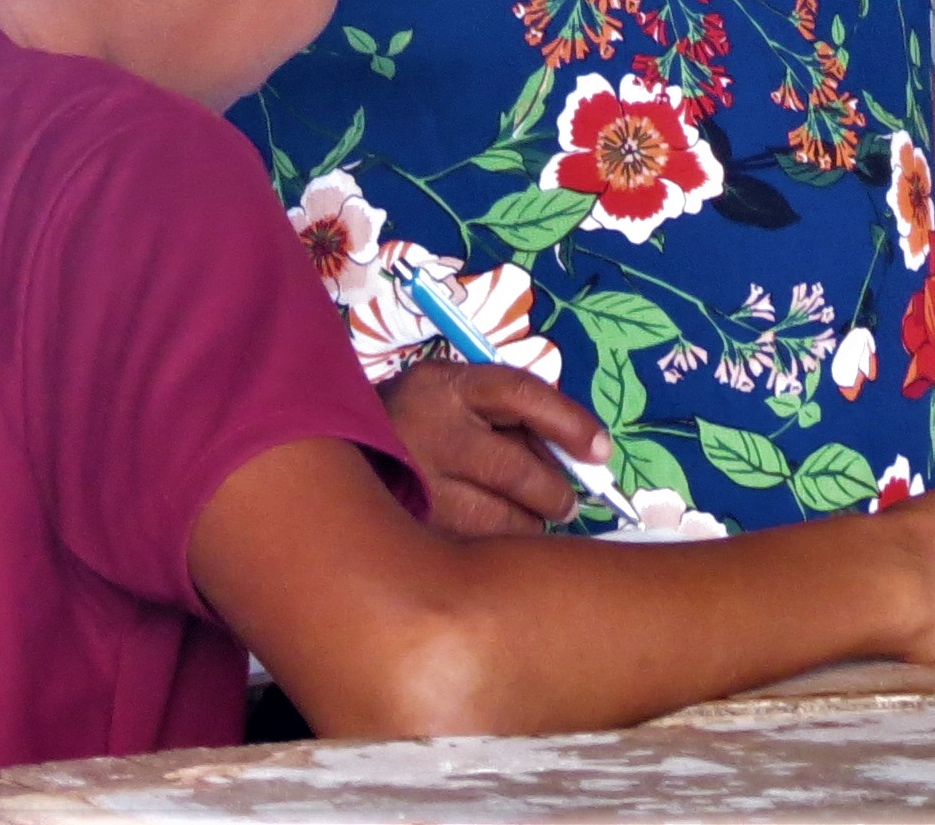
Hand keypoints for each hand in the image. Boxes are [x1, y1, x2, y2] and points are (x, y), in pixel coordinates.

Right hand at [378, 358, 608, 537]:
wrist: (332, 456)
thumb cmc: (418, 425)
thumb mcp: (457, 398)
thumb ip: (510, 417)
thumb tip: (579, 457)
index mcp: (446, 384)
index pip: (520, 393)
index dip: (569, 423)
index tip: (601, 451)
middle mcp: (427, 429)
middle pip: (515, 469)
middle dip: (554, 493)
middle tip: (566, 503)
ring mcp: (414, 485)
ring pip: (499, 520)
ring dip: (529, 525)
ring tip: (531, 520)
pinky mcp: (410, 529)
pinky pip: (475, 549)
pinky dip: (499, 548)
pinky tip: (497, 539)